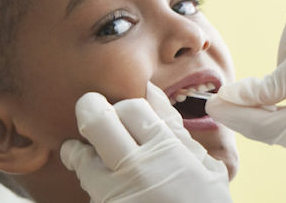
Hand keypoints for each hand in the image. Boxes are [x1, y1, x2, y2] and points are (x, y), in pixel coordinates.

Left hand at [60, 82, 231, 202]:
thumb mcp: (206, 167)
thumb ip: (175, 129)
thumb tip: (151, 92)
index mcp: (165, 150)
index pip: (129, 107)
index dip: (125, 105)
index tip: (126, 111)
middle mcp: (135, 168)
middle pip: (95, 121)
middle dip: (89, 108)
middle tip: (93, 109)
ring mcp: (114, 193)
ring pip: (79, 156)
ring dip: (80, 149)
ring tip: (90, 151)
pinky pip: (85, 187)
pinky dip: (89, 178)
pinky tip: (106, 181)